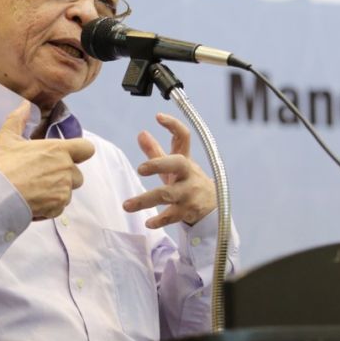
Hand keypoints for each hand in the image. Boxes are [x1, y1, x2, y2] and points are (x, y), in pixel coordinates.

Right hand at [0, 101, 94, 218]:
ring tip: (36, 189)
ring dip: (57, 191)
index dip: (80, 152)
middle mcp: (66, 169)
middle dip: (64, 176)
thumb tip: (25, 104)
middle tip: (43, 176)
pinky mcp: (58, 206)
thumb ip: (18, 118)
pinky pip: (60, 206)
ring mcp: (64, 189)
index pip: (87, 149)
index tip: (69, 155)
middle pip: (78, 174)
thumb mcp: (7, 137)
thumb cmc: (2, 165)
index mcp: (59, 150)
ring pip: (69, 191)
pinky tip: (34, 201)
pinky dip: (50, 206)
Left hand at [123, 113, 216, 228]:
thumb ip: (156, 152)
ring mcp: (189, 193)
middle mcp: (188, 174)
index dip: (173, 125)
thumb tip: (141, 133)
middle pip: (177, 164)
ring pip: (168, 195)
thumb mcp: (173, 167)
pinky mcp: (188, 211)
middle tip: (141, 169)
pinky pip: (172, 216)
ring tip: (126, 205)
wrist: (213, 207)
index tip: (158, 116)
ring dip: (145, 200)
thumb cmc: (187, 182)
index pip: (183, 137)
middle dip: (158, 164)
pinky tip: (148, 223)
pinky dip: (160, 220)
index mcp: (184, 160)